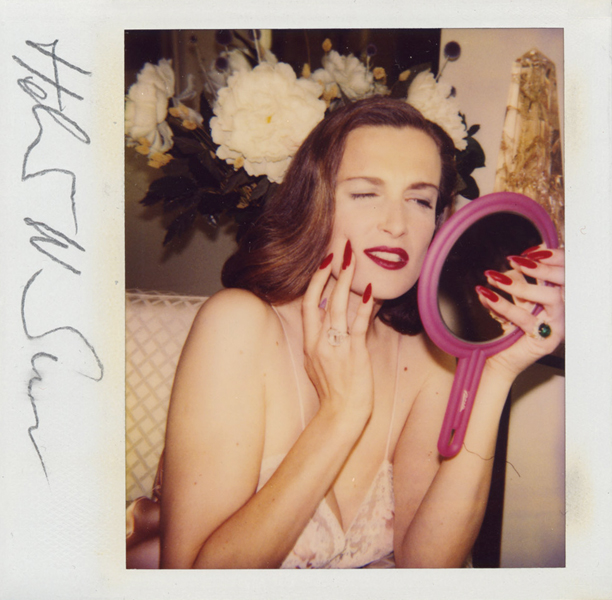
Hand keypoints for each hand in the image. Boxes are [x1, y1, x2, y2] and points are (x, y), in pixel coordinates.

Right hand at [301, 241, 375, 427]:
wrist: (340, 414)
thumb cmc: (332, 392)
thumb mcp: (317, 364)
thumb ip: (320, 342)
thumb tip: (328, 321)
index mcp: (309, 343)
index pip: (308, 305)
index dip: (314, 282)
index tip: (323, 263)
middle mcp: (320, 341)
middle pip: (322, 300)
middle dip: (329, 273)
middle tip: (339, 251)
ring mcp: (336, 347)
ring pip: (339, 307)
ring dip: (346, 281)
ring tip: (353, 260)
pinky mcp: (354, 353)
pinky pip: (358, 325)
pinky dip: (363, 307)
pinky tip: (370, 290)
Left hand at [476, 245, 564, 379]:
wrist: (497, 359)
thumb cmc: (506, 327)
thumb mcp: (513, 300)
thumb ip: (517, 281)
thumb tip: (513, 261)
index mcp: (558, 297)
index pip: (564, 272)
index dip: (552, 258)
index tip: (531, 251)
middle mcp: (562, 311)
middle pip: (563, 282)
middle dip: (540, 267)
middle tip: (514, 260)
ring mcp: (557, 326)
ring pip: (550, 298)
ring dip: (520, 284)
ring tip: (493, 277)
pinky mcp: (544, 340)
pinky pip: (525, 318)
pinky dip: (503, 304)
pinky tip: (485, 295)